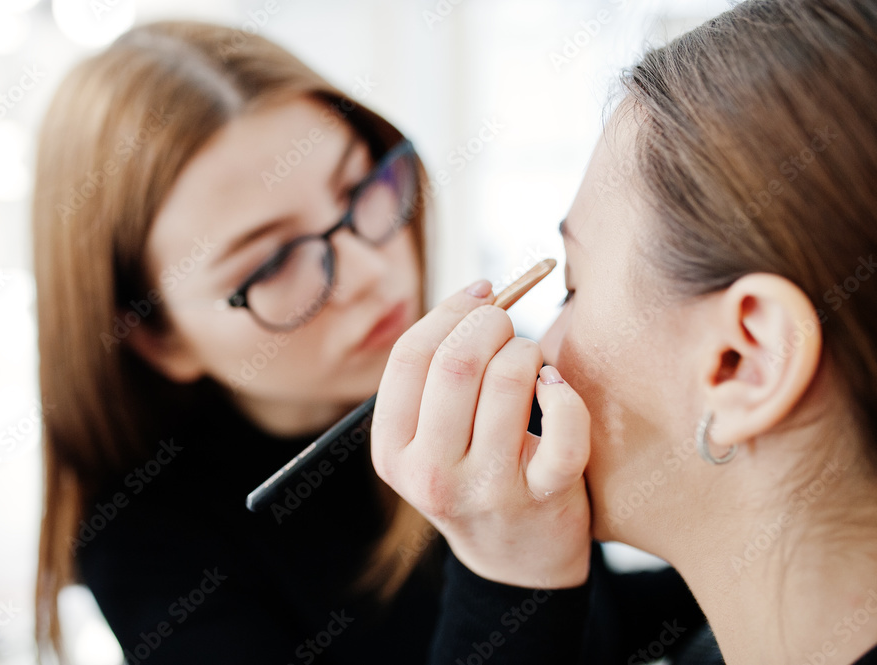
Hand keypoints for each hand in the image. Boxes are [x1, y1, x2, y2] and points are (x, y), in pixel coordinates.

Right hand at [371, 281, 591, 588]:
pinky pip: (564, 424)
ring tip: (531, 362)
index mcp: (393, 452)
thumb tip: (479, 295)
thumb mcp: (430, 440)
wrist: (516, 561)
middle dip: (491, 323)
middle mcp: (431, 474)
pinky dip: (565, 391)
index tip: (481, 293)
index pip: (410, 357)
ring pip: (508, 380)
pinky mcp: (543, 497)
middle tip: (508, 324)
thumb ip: (435, 377)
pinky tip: (556, 387)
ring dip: (527, 351)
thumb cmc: (472, 477)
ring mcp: (487, 489)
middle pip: (456, 362)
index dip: (450, 311)